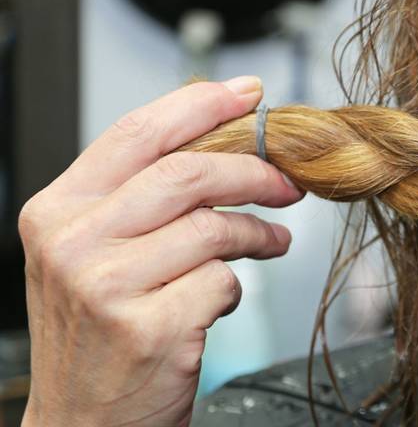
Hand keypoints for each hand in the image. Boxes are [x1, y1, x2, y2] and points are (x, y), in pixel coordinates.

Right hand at [19, 77, 303, 426]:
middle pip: (187, 174)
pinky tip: (225, 297)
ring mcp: (107, 287)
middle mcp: (73, 243)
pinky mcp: (149, 328)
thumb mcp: (94, 253)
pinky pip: (222, 281)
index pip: (136, 133)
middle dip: (253, 171)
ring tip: (274, 241)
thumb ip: (140, 196)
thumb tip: (221, 132)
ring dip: (258, 232)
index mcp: (57, 211)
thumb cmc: (100, 332)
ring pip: (213, 226)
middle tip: (288, 182)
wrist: (82, 424)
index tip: (250, 95)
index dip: (202, 106)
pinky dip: (236, 286)